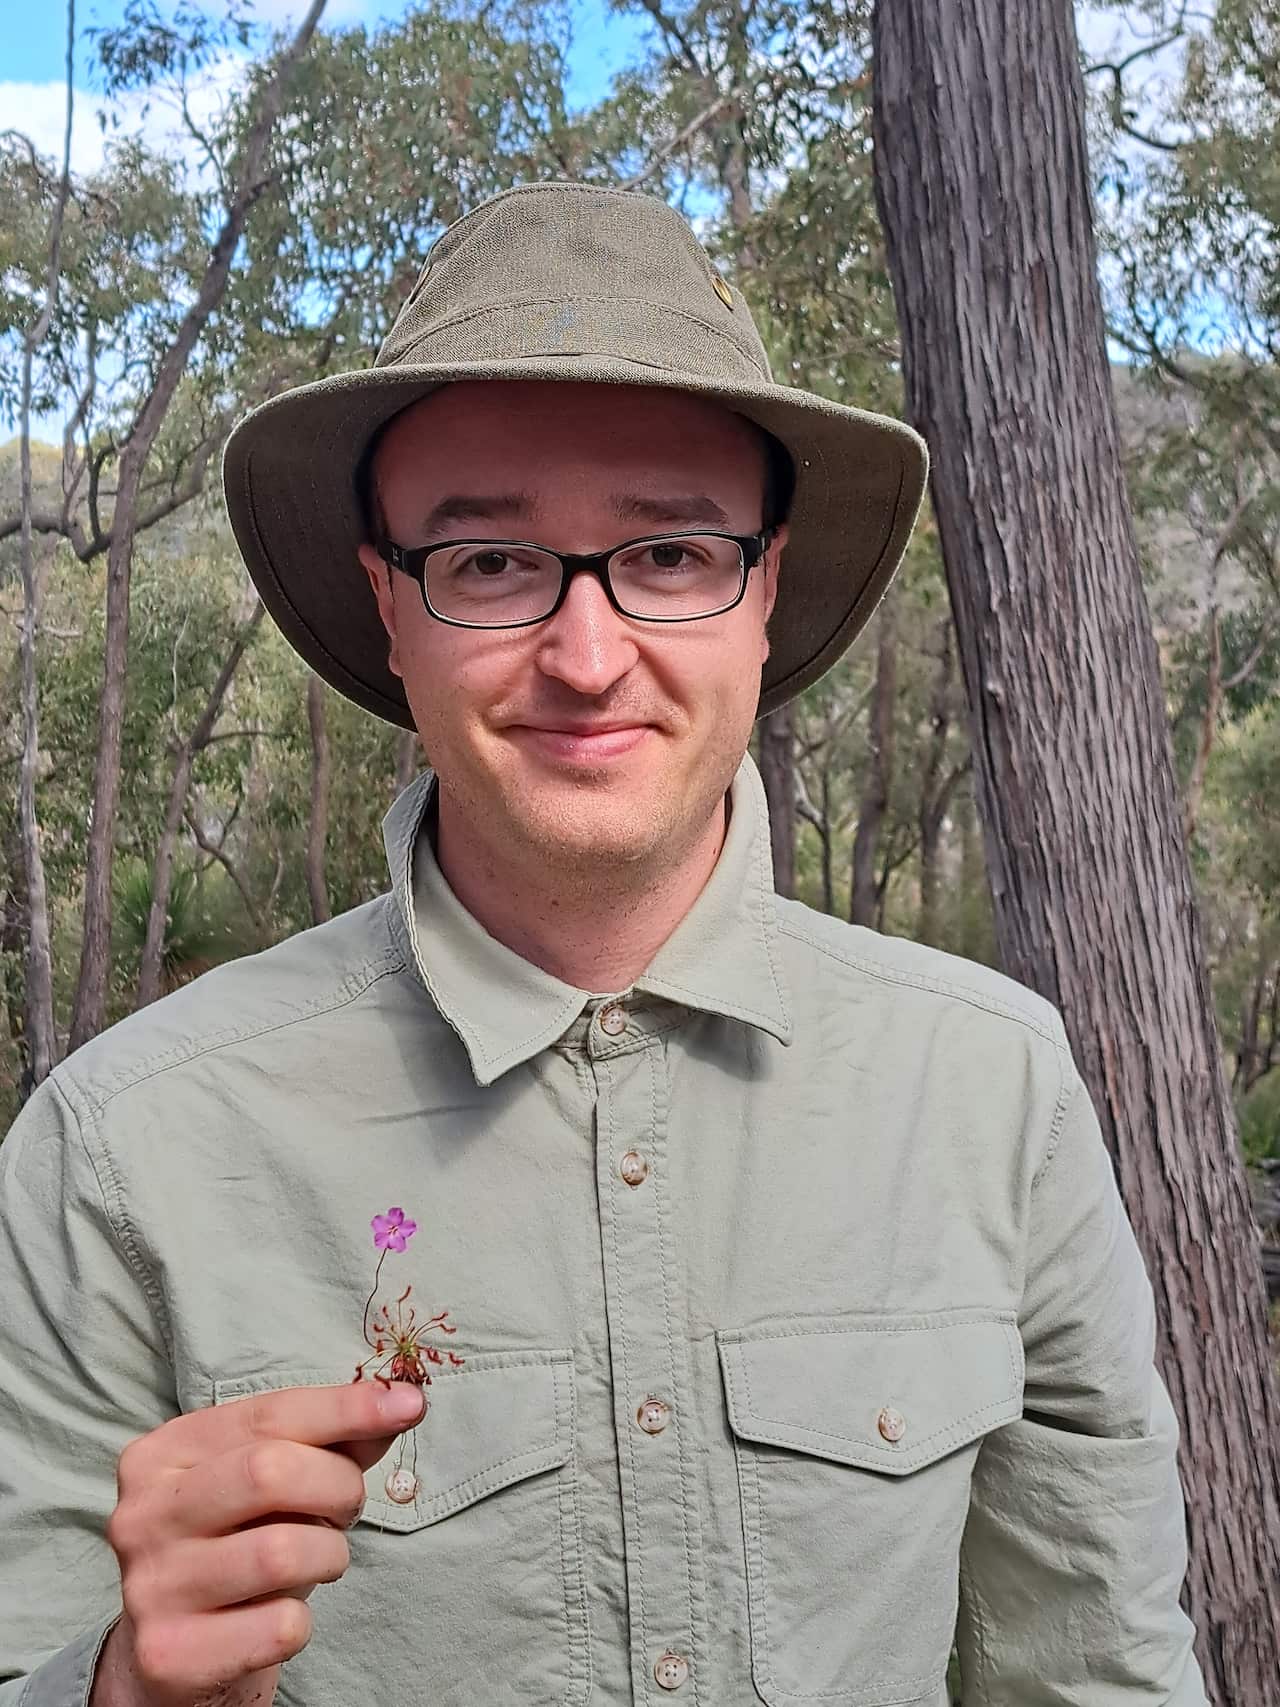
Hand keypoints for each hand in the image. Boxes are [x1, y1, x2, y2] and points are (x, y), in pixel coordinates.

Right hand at [90, 1379, 426, 1706]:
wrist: (177, 1654)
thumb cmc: (236, 1544)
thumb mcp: (275, 1482)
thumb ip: (332, 1439)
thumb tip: (401, 1401)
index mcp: (162, 1453)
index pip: (268, 1413)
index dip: (345, 1408)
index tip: (409, 1405)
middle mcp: (142, 1514)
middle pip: (269, 1472)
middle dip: (336, 1486)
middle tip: (346, 1507)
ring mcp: (149, 1586)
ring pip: (282, 1552)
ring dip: (328, 1555)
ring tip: (318, 1560)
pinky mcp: (170, 1654)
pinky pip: (281, 1626)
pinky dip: (302, 1619)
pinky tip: (278, 1614)